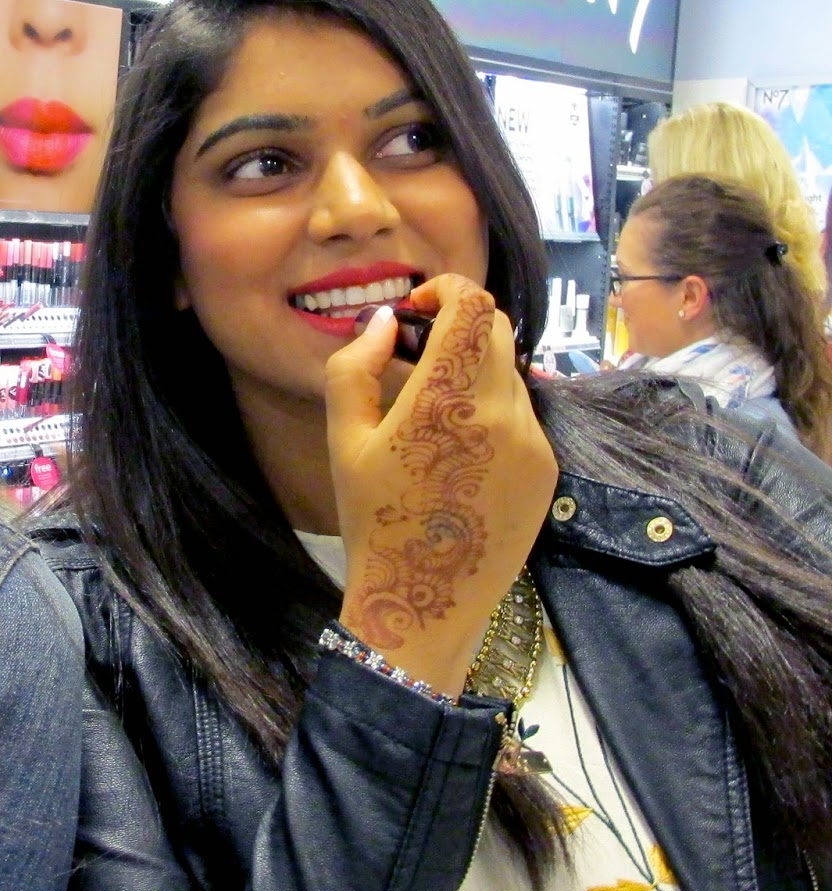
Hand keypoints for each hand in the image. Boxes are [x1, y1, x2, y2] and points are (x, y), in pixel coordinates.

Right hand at [325, 275, 556, 695]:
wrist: (423, 600)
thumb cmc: (373, 519)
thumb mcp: (344, 440)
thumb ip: (355, 367)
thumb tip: (382, 321)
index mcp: (445, 398)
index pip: (472, 306)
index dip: (446, 290)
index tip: (418, 307)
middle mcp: (500, 411)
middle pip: (496, 331)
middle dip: (459, 327)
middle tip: (419, 353)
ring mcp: (531, 440)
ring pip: (510, 373)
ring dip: (475, 372)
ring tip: (434, 413)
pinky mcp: (546, 467)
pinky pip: (522, 415)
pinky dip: (492, 411)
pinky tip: (459, 453)